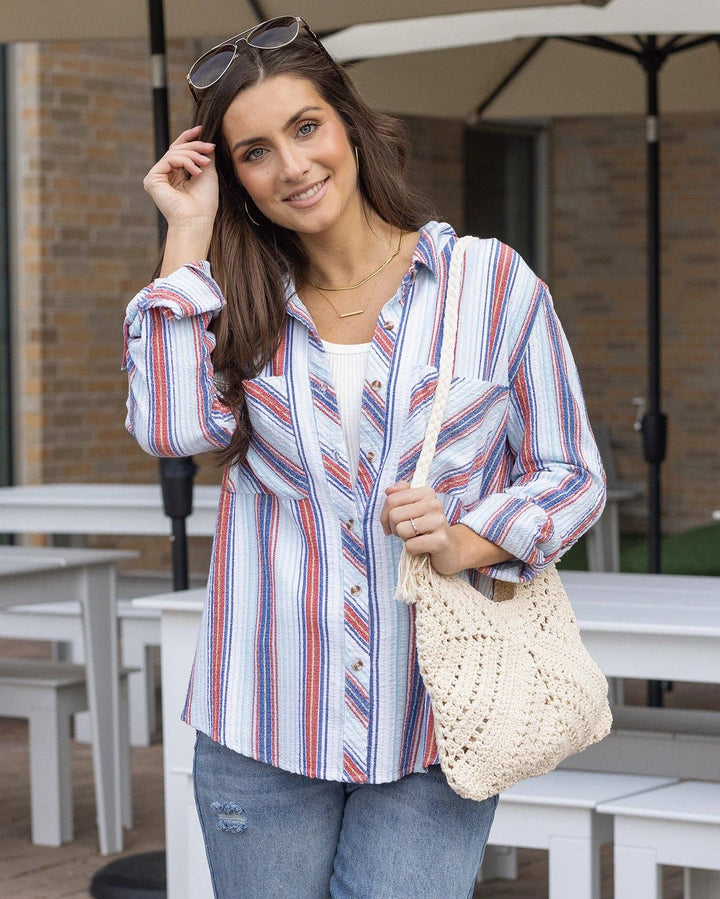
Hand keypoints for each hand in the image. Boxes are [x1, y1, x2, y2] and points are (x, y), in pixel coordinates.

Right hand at [143, 126, 217, 228]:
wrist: (198, 220)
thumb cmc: (205, 203)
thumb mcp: (207, 173)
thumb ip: (203, 156)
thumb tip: (204, 138)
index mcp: (176, 175)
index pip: (179, 151)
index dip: (189, 138)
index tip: (201, 129)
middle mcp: (164, 175)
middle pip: (176, 149)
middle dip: (194, 145)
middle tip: (210, 147)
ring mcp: (157, 177)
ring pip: (173, 153)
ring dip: (192, 154)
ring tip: (205, 164)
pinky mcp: (152, 180)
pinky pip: (168, 160)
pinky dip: (184, 162)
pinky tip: (195, 172)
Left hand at [380, 481, 514, 574]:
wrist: (451, 548)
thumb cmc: (426, 528)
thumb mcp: (414, 508)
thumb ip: (400, 495)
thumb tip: (388, 490)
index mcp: (426, 492)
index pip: (392, 499)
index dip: (384, 515)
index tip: (390, 524)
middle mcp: (434, 504)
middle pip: (394, 515)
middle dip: (394, 528)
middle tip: (405, 533)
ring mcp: (439, 521)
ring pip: (401, 530)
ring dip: (404, 539)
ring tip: (415, 538)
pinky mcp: (440, 540)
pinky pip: (410, 545)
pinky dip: (412, 550)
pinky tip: (422, 548)